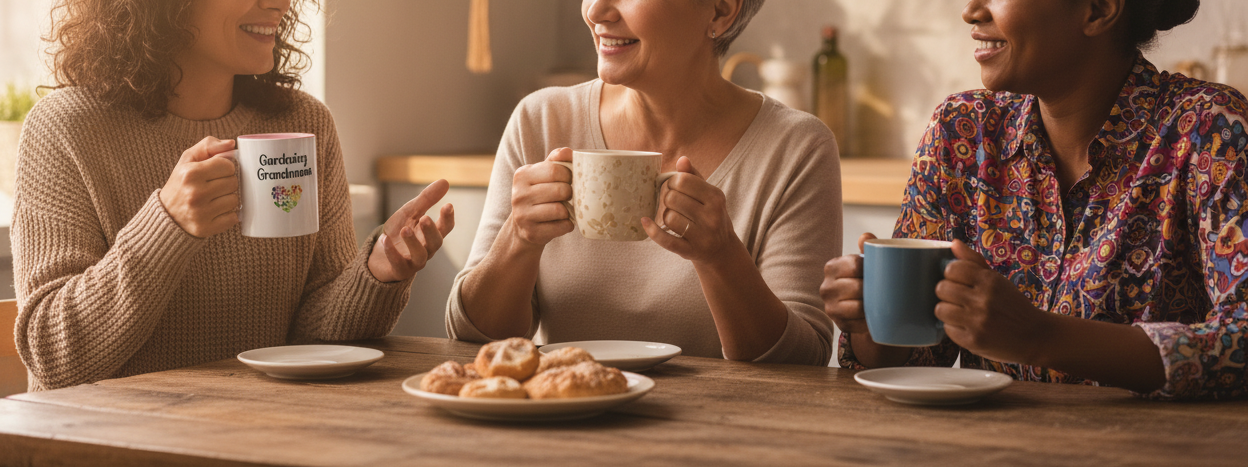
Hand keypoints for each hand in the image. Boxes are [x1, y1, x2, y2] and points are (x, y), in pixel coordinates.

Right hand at [160, 136, 239, 237]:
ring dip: (228, 199)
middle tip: (215, 186)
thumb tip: (231, 144)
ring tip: (214, 199)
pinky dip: (228, 215)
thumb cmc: (181, 184)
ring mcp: (201, 213)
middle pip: (233, 182)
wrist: (165, 216)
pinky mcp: (206, 228)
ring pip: (235, 200)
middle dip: (227, 183)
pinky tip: (216, 212)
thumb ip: (208, 146)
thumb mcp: (188, 160)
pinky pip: (233, 218)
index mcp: (191, 173)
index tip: (216, 172)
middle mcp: (195, 193)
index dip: (225, 167)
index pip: (228, 165)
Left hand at [367, 179, 454, 282]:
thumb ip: (427, 199)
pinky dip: (392, 252)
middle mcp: (427, 249)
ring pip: (420, 256)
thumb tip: (445, 181)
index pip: (445, 227)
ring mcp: (414, 262)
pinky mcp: (400, 271)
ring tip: (405, 230)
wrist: (379, 256)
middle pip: (436, 243)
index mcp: (431, 234)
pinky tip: (385, 239)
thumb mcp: (410, 212)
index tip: (448, 205)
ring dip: (413, 242)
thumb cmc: (399, 233)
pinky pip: (399, 264)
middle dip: (431, 231)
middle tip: (425, 218)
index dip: (448, 218)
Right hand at [506, 147, 574, 246]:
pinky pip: (562, 226)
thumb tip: (568, 152)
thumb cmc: (539, 195)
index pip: (554, 169)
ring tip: (564, 209)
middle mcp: (519, 195)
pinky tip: (561, 222)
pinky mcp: (532, 233)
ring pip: (560, 210)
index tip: (569, 180)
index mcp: (522, 175)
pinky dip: (567, 225)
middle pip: (560, 190)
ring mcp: (523, 215)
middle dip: (570, 193)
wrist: (523, 226)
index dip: (569, 175)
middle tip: (568, 196)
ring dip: (568, 210)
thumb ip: (555, 161)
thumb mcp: (542, 175)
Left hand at [641, 156, 739, 264]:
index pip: (683, 180)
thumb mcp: (710, 195)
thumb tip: (682, 159)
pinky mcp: (690, 251)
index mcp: (716, 197)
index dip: (673, 182)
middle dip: (668, 199)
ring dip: (666, 216)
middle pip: (672, 198)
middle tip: (675, 204)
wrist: (722, 250)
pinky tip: (645, 222)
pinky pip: (665, 239)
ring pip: (668, 217)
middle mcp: (712, 216)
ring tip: (676, 219)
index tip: (675, 188)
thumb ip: (694, 176)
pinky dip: (652, 231)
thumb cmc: (712, 216)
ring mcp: (702, 236)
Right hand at [820, 233, 876, 334]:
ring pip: (858, 307)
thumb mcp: (865, 263)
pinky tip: (877, 317)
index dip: (873, 269)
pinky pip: (859, 324)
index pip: (856, 265)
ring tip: (883, 303)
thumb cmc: (863, 280)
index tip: (883, 271)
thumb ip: (868, 248)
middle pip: (858, 287)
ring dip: (873, 306)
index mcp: (832, 267)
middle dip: (874, 289)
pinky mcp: (838, 324)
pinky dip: (870, 322)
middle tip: (887, 289)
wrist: (858, 308)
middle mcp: (826, 287)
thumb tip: (866, 237)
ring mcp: (830, 307)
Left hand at [934, 240, 1052, 364]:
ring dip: (947, 310)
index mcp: (990, 281)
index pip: (952, 269)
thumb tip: (953, 243)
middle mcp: (983, 300)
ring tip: (959, 312)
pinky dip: (954, 327)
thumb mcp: (997, 280)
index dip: (951, 274)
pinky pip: (947, 329)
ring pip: (940, 309)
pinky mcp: (973, 341)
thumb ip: (973, 261)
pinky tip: (966, 326)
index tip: (957, 279)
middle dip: (947, 292)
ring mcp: (977, 322)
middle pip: (941, 289)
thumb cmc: (1012, 305)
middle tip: (957, 297)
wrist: (1034, 336)